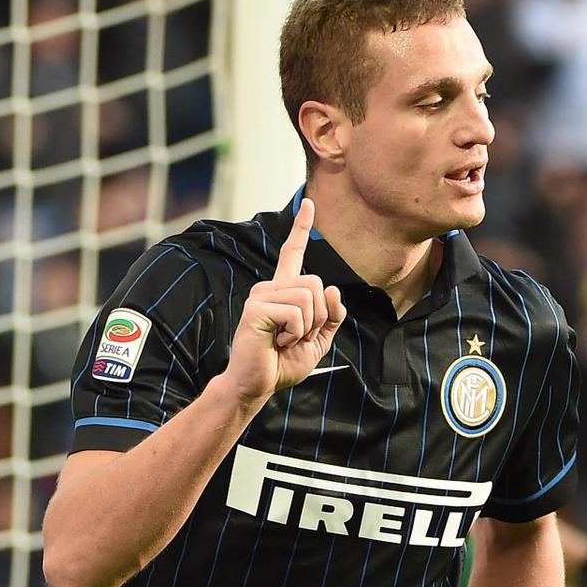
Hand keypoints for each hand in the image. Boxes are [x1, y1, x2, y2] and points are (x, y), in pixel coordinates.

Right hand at [222, 198, 345, 406]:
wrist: (258, 384)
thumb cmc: (282, 362)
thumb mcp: (318, 340)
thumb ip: (331, 317)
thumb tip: (331, 289)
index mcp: (283, 291)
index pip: (293, 253)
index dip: (302, 228)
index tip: (309, 203)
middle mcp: (269, 287)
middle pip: (316, 284)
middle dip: (318, 317)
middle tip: (296, 336)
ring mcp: (260, 295)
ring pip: (308, 298)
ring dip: (306, 328)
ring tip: (284, 339)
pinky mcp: (255, 308)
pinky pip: (296, 313)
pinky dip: (295, 333)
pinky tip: (276, 341)